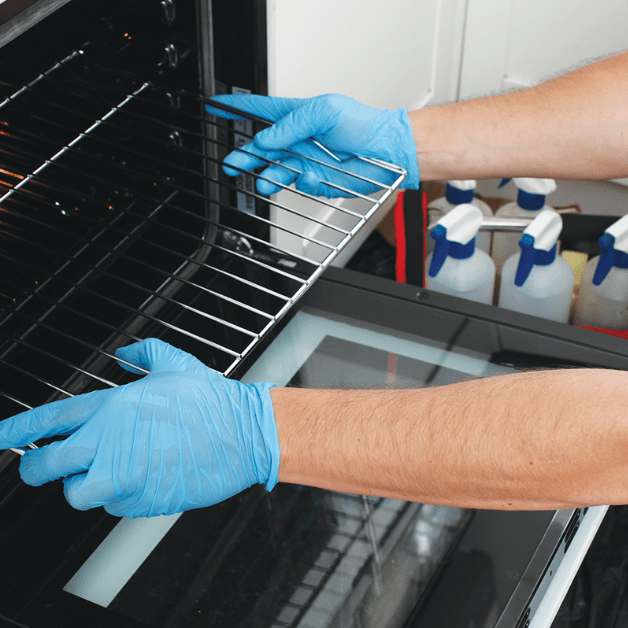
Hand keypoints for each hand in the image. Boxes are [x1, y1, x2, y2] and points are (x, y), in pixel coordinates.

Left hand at [0, 339, 278, 518]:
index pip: (48, 421)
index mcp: (112, 408)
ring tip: (104, 473)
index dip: (17, 431)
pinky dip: (120, 496)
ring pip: (74, 494)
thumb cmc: (211, 401)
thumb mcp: (174, 363)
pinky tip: (142, 478)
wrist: (241, 433)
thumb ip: (142, 353)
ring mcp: (124, 475)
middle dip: (37, 468)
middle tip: (45, 465)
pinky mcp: (141, 500)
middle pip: (45, 467)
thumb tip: (126, 352)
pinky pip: (113, 506)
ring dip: (83, 486)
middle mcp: (109, 443)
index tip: (0, 439)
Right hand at [206, 93, 419, 197]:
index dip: (238, 109)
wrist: (387, 152)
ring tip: (264, 182)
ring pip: (277, 172)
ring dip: (268, 177)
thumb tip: (266, 138)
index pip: (261, 110)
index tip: (218, 108)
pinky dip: (305, 182)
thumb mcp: (325, 112)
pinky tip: (313, 176)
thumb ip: (292, 125)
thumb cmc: (363, 125)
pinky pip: (302, 185)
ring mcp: (307, 161)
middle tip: (232, 163)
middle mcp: (299, 140)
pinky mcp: (318, 180)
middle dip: (245, 156)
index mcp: (298, 116)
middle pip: (263, 148)